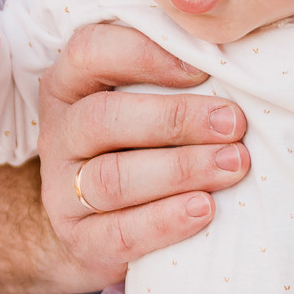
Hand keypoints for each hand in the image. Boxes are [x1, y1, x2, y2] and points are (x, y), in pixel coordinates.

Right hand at [37, 23, 251, 283]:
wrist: (99, 233)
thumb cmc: (138, 150)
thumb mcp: (141, 105)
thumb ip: (171, 79)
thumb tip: (232, 53)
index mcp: (69, 87)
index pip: (88, 52)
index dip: (143, 55)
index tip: (203, 70)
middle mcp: (59, 136)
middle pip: (103, 118)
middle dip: (175, 119)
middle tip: (234, 124)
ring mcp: (61, 193)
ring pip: (112, 178)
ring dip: (180, 169)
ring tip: (233, 165)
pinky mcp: (81, 241)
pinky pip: (120, 233)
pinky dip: (166, 221)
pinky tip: (205, 209)